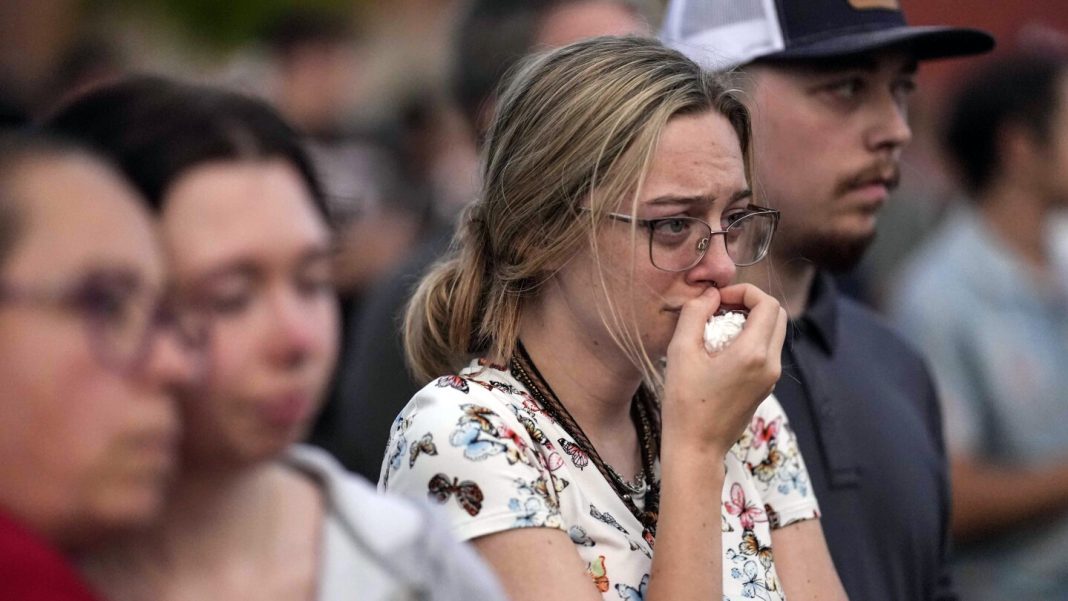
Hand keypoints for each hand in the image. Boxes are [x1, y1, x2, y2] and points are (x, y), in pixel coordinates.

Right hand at [660, 284, 786, 456]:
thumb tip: (709, 294)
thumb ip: (695, 314)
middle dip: (750, 304)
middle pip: (777, 315)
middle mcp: (770, 364)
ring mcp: (771, 378)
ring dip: (750, 321)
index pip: (767, 304)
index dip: (744, 292)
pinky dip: (750, 339)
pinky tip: (721, 350)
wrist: (696, 447)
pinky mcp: (765, 387)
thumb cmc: (685, 403)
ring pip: (773, 333)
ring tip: (717, 329)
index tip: (718, 299)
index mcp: (753, 353)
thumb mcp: (681, 351)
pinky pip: (767, 351)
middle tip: (720, 309)